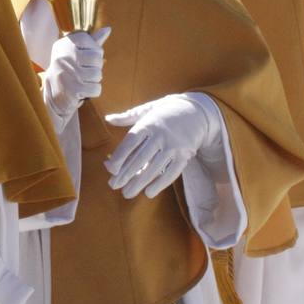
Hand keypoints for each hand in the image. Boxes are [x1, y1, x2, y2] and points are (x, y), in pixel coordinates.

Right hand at [41, 27, 110, 120]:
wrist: (53, 93)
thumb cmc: (69, 68)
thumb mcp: (77, 52)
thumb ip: (92, 41)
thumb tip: (108, 29)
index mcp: (66, 44)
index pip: (95, 46)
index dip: (95, 54)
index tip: (84, 59)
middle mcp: (64, 56)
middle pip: (98, 60)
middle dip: (95, 68)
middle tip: (83, 72)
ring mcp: (68, 72)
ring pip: (98, 74)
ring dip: (93, 80)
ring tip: (82, 80)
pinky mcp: (73, 88)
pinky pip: (96, 88)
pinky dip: (93, 91)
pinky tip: (82, 90)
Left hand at [103, 94, 218, 199]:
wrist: (196, 112)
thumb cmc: (165, 112)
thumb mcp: (146, 110)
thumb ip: (127, 117)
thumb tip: (108, 119)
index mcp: (148, 124)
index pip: (130, 142)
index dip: (119, 156)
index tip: (109, 168)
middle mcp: (160, 135)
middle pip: (140, 158)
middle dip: (125, 175)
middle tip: (114, 186)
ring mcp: (173, 146)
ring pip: (154, 168)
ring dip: (139, 183)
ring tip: (127, 193)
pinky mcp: (184, 156)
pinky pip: (171, 173)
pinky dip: (160, 184)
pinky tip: (148, 193)